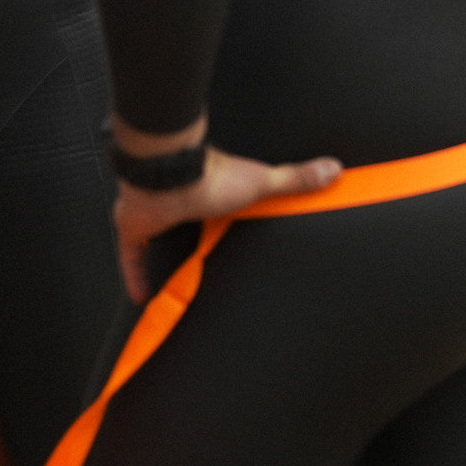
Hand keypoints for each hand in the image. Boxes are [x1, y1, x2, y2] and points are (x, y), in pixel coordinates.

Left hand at [109, 122, 340, 302]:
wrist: (171, 176)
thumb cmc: (213, 176)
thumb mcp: (263, 182)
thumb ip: (295, 178)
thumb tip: (334, 169)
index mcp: (210, 186)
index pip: (214, 198)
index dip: (216, 209)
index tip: (221, 222)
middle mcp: (179, 199)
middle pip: (182, 218)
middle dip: (186, 231)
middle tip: (195, 253)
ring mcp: (155, 213)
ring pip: (154, 231)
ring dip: (159, 246)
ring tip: (167, 273)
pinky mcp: (135, 226)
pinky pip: (131, 254)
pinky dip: (134, 275)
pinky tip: (141, 295)